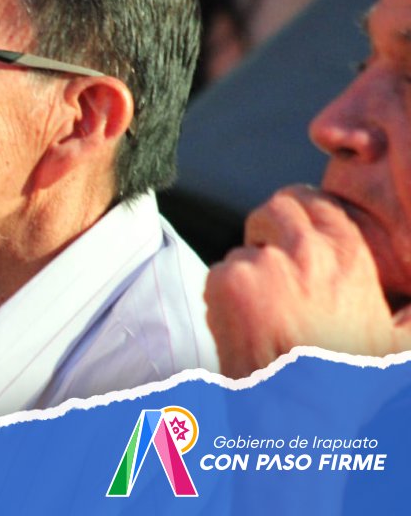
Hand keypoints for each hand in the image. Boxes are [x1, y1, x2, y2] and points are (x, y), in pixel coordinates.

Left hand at [204, 185, 410, 377]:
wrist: (297, 410)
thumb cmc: (344, 381)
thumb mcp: (396, 344)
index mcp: (348, 257)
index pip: (316, 203)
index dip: (300, 212)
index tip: (292, 227)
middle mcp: (307, 251)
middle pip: (276, 209)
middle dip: (268, 229)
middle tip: (268, 260)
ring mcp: (264, 263)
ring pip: (245, 249)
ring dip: (248, 272)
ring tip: (261, 312)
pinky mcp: (228, 280)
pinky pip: (220, 273)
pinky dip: (223, 295)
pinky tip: (241, 325)